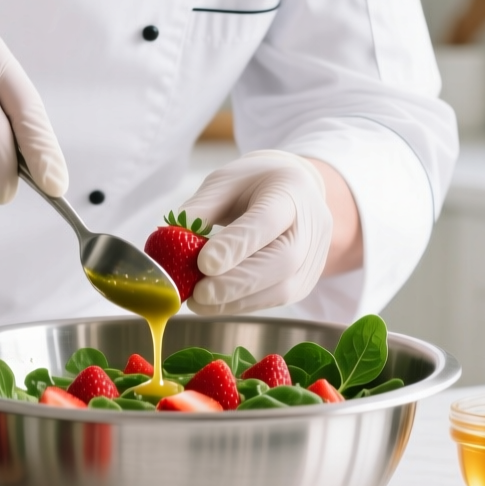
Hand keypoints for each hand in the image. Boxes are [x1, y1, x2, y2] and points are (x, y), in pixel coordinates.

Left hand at [176, 150, 332, 314]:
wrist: (297, 194)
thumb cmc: (256, 186)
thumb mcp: (226, 182)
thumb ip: (202, 207)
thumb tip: (171, 237)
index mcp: (290, 191)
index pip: (267, 221)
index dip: (237, 245)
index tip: (204, 263)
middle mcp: (310, 226)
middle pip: (283, 260)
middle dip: (237, 282)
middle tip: (198, 294)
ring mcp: (313, 258)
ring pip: (282, 289)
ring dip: (236, 300)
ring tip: (198, 300)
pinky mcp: (305, 282)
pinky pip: (274, 299)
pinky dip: (242, 304)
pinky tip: (215, 302)